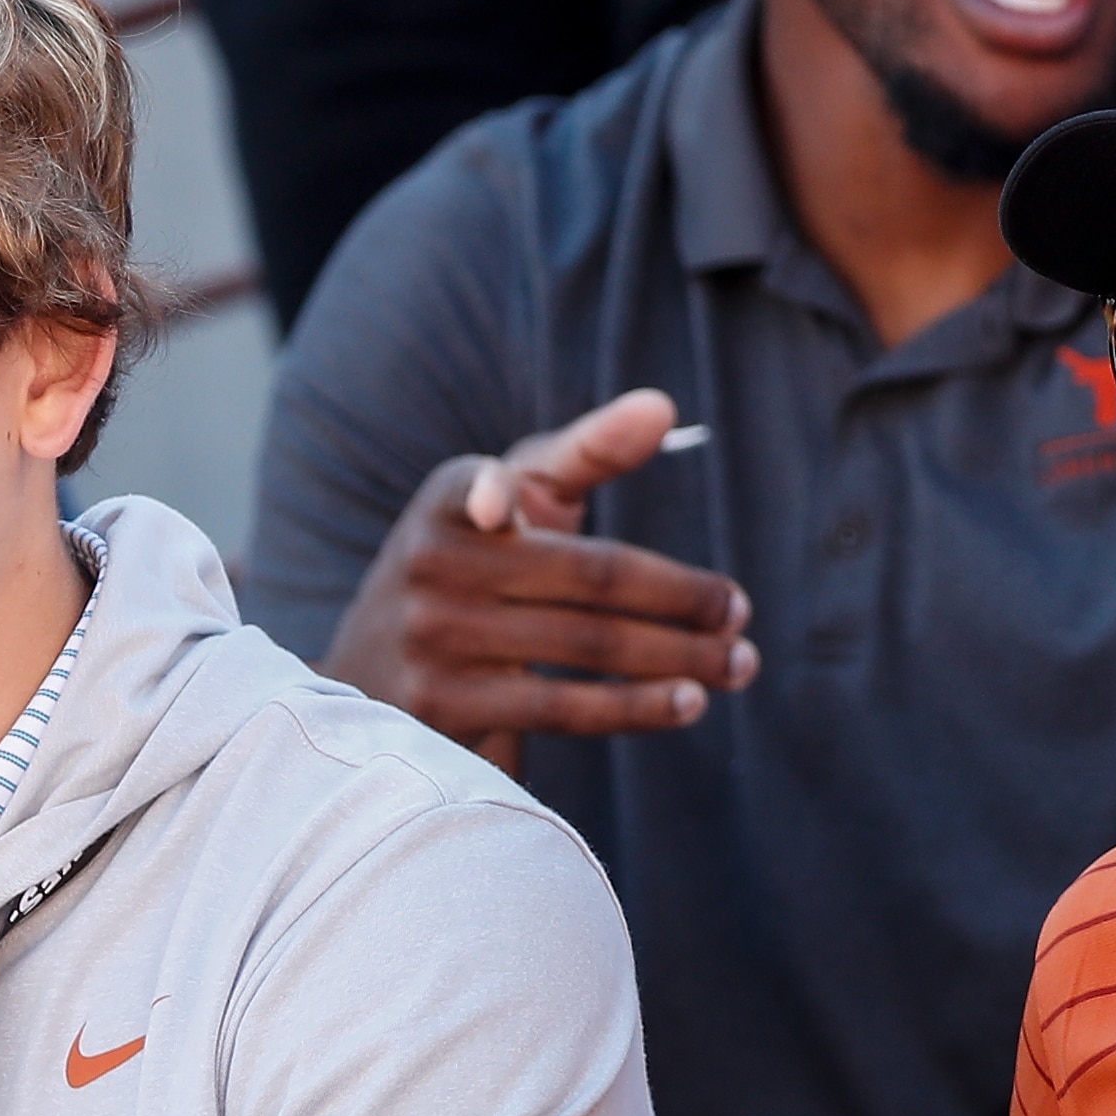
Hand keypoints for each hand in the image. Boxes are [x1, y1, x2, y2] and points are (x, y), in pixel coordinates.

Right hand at [318, 387, 755, 774]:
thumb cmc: (477, 566)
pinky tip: (689, 702)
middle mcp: (430, 563)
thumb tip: (662, 407)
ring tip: (737, 662)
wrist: (376, 669)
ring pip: (585, 645)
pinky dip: (636, 706)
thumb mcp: (518, 497)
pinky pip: (563, 707)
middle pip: (587, 578)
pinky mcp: (446, 709)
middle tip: (739, 612)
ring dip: (678, 657)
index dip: (498, 491)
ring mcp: (433, 638)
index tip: (504, 503)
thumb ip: (590, 449)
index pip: (494, 487)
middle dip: (681, 599)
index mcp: (448, 499)